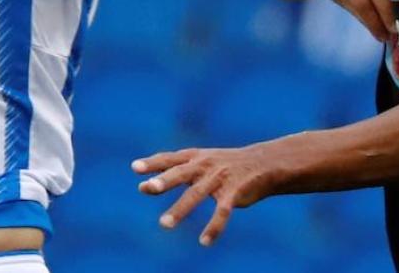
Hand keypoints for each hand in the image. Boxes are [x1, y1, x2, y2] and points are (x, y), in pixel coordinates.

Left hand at [133, 144, 277, 246]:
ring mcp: (220, 178)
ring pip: (197, 194)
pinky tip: (204, 241)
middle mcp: (205, 164)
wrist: (263, 163)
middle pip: (181, 172)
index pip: (170, 158)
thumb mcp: (199, 162)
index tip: (135, 168)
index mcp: (195, 156)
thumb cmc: (223, 164)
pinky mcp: (235, 192)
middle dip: (165, 180)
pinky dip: (213, 227)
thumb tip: (142, 186)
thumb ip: (172, 172)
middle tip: (148, 188)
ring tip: (164, 224)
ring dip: (180, 209)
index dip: (153, 163)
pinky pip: (222, 211)